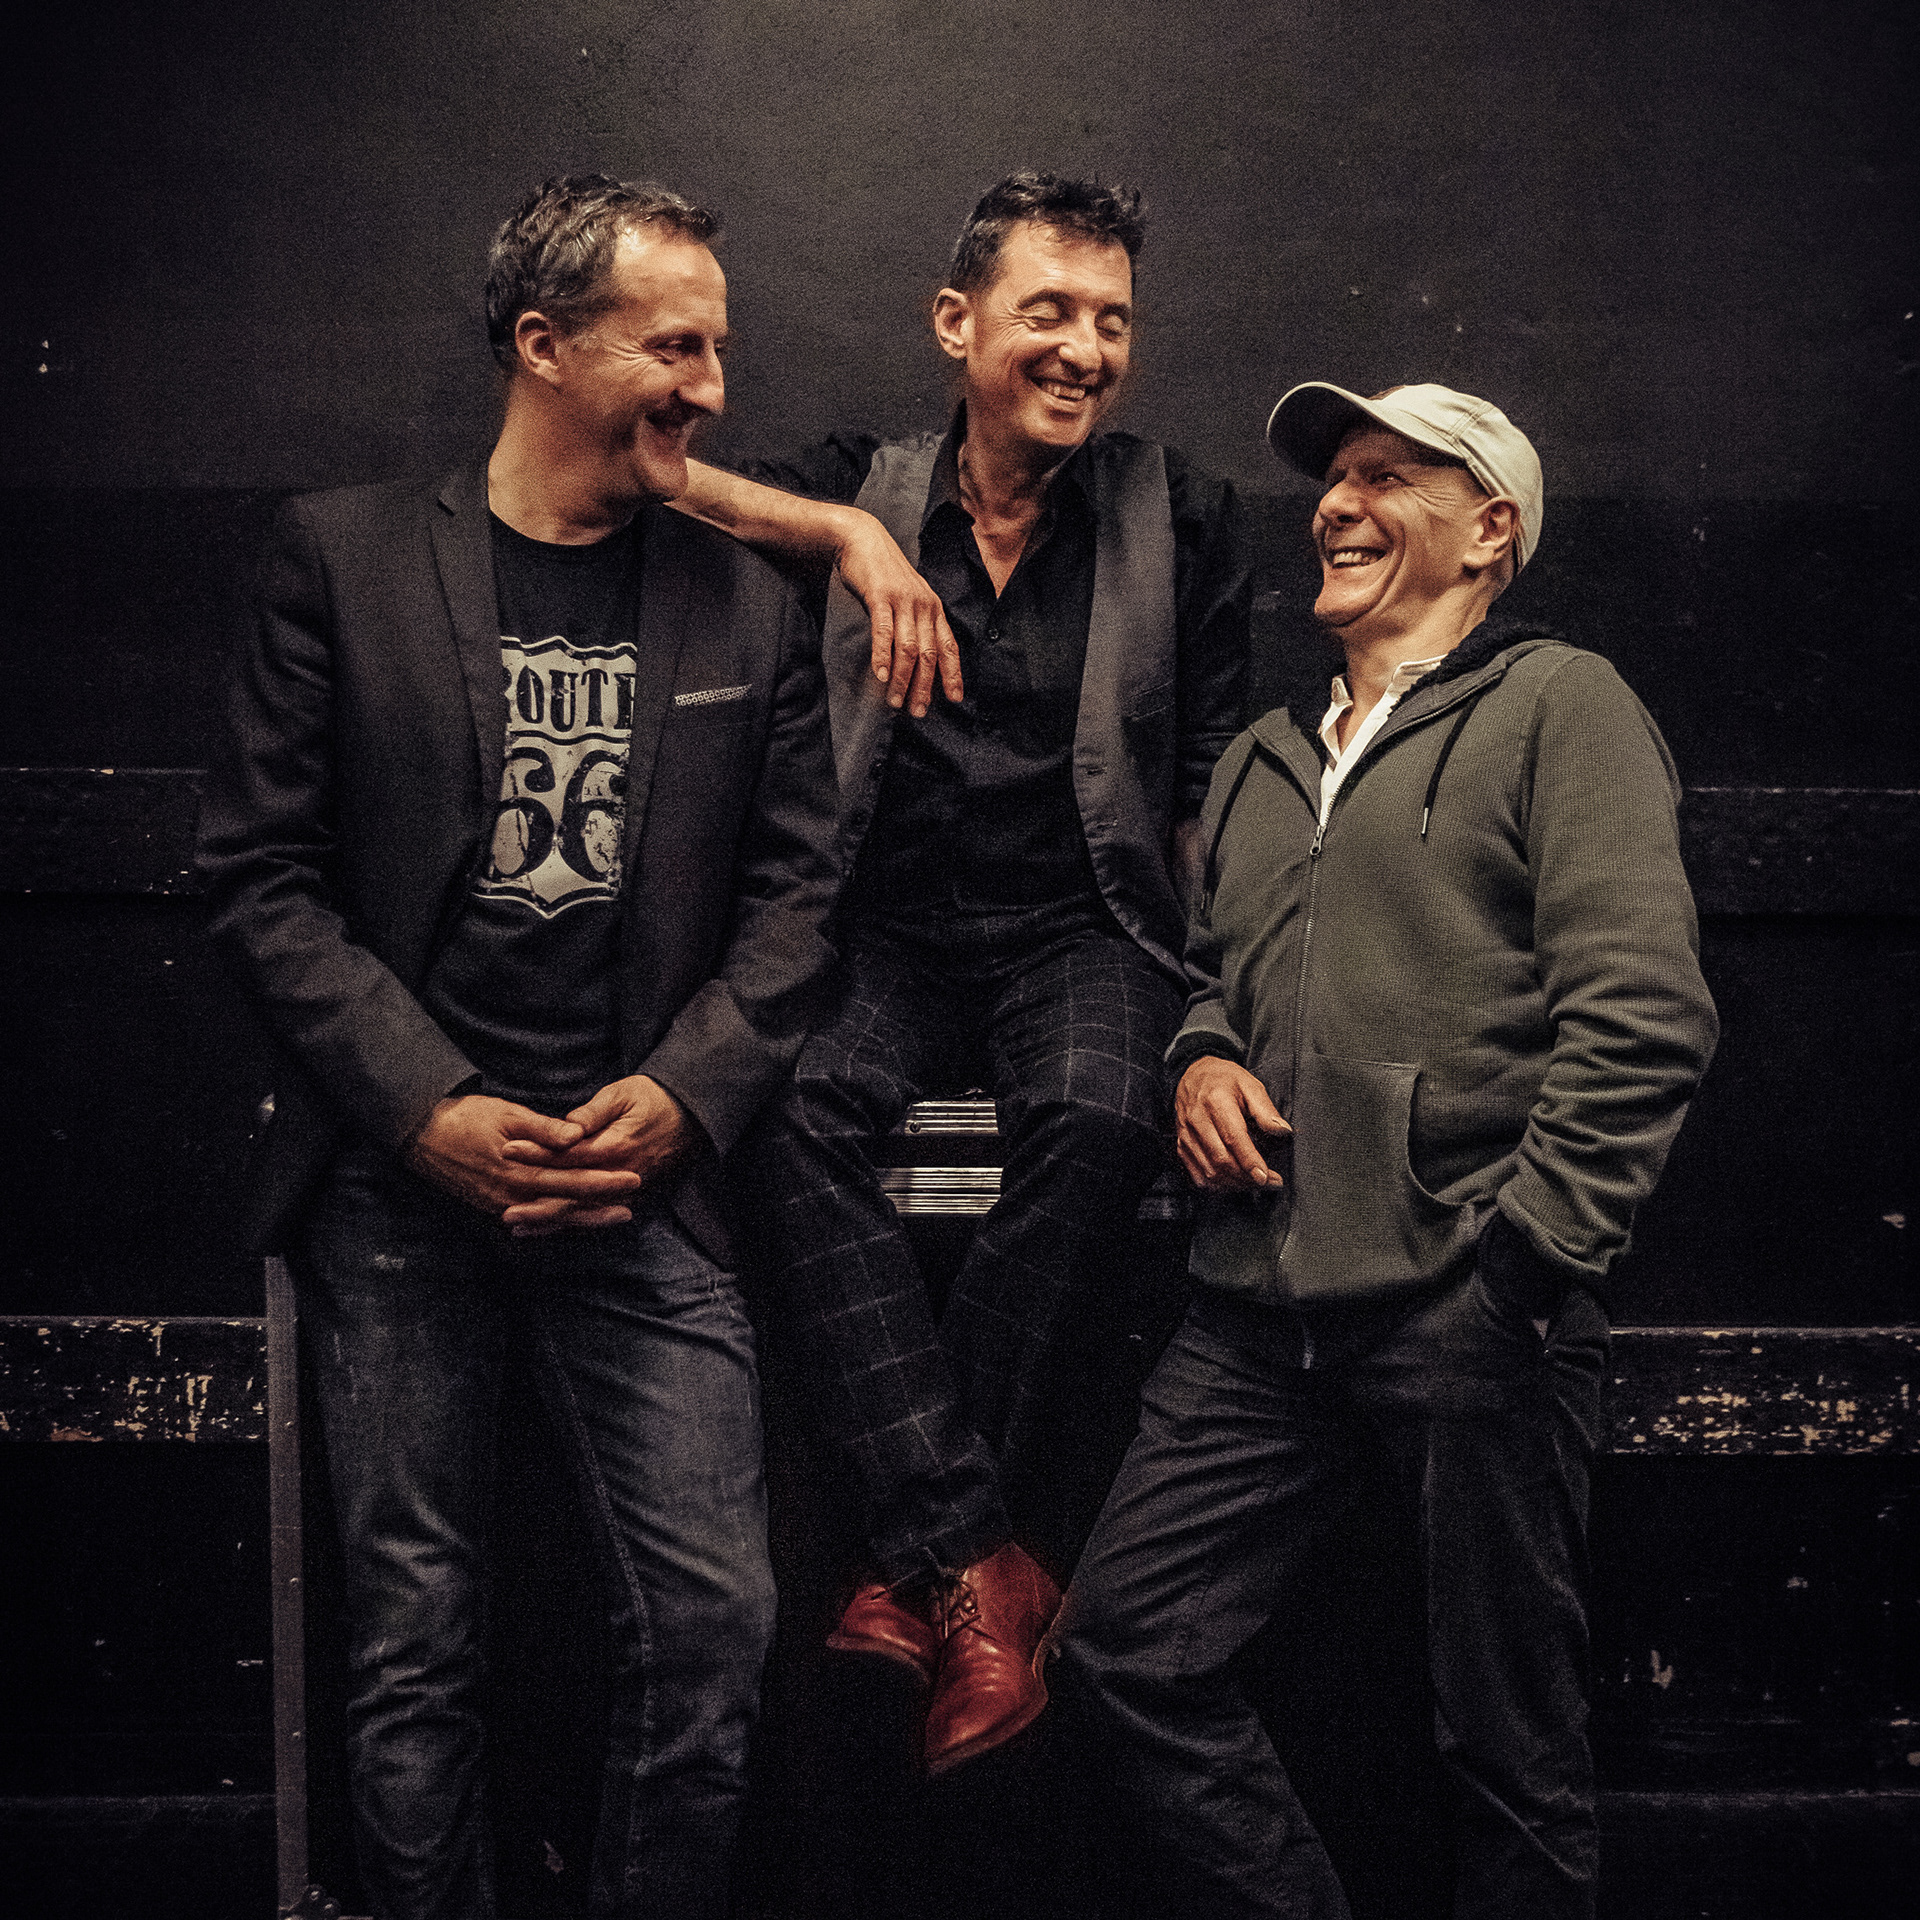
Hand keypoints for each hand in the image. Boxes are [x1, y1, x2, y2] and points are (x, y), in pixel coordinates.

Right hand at [404, 1094, 642, 1226]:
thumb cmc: (466, 1117)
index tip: (632, 1177)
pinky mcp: (491, 1206)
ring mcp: (500, 1204)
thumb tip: (576, 1136)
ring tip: (616, 1215)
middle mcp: (512, 1194)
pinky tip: (574, 1221)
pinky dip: (556, 1221)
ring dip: (584, 1217)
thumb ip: (543, 1128)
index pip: (571, 1179)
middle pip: (566, 1203)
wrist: (421, 1135)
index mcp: (520, 1170)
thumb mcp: (507, 1114)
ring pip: (551, 1217)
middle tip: (633, 1200)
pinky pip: (532, 1219)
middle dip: (601, 1203)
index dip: (604, 1181)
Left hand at [498, 1075, 702, 1235]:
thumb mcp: (623, 1094)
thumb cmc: (655, 1098)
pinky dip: (573, 1222)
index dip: (536, 1152)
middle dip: (537, 1201)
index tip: (507, 1149)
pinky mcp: (634, 1196)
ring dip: (550, 1220)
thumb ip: (593, 1112)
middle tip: (505, 1210)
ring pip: (583, 1210)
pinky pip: (597, 1213)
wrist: (694, 1115)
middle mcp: (620, 1173)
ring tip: (518, 1226)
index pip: (568, 1153)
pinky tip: (551, 1227)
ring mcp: (628, 1189)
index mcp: (616, 1145)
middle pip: (572, 1193)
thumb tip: (566, 1126)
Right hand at [834, 511, 961, 717]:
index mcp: (934, 609)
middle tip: (918, 712)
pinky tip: (881, 676)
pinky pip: (884, 632)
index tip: (955, 700)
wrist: (863, 539)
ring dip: (903, 679)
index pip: (949, 647)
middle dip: (924, 687)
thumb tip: (918, 658)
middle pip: (930, 654)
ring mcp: (903, 601)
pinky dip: (883, 656)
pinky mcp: (881, 596)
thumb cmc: (885, 574)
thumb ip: (916, 623)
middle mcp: (924, 606)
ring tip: (895, 702)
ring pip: (909, 648)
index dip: (953, 674)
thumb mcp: (909, 598)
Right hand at [1175, 1057, 1291, 1194]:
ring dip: (1235, 1183)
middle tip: (1270, 1182)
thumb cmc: (1224, 1079)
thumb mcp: (1250, 1085)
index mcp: (1216, 1101)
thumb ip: (1266, 1110)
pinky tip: (1235, 1182)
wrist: (1192, 1074)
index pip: (1233, 1138)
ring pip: (1210, 1171)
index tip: (1267, 1177)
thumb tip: (1284, 1131)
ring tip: (1255, 1183)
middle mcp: (1197, 1120)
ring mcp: (1186, 1135)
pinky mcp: (1181, 1146)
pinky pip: (1198, 1174)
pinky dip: (1218, 1185)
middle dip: (1247, 1177)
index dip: (1250, 1161)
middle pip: (1221, 1159)